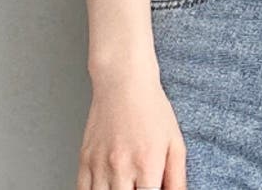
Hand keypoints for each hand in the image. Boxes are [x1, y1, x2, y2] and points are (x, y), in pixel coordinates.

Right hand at [76, 74, 185, 189]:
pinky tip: (108, 187)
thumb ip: (177, 178)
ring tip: (125, 184)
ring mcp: (99, 165)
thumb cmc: (151, 109)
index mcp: (147, 163)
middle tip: (138, 186)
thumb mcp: (175, 142)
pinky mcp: (84, 161)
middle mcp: (121, 167)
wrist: (123, 82)